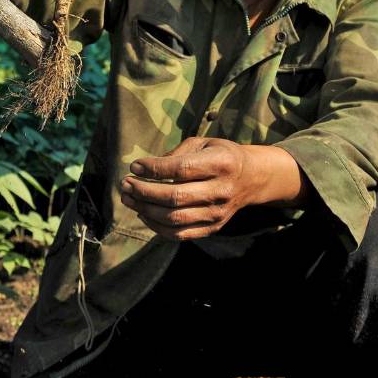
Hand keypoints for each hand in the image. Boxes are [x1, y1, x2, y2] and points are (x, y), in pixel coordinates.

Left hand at [119, 138, 306, 239]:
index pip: (181, 169)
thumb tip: (145, 168)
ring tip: (128, 198)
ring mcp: (217, 213)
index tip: (135, 167)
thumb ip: (177, 153)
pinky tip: (143, 213)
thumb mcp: (204, 143)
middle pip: (175, 197)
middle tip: (125, 184)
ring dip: (145, 210)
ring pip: (174, 219)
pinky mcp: (213, 228)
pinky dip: (157, 226)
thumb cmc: (220, 155)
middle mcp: (221, 190)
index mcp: (221, 163)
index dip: (154, 169)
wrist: (251, 178)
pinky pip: (180, 234)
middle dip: (144, 192)